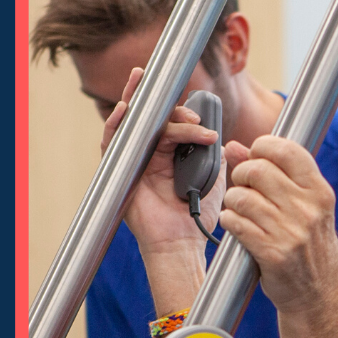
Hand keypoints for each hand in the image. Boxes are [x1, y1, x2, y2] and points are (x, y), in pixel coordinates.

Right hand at [103, 67, 226, 258]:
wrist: (181, 241)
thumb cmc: (196, 215)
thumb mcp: (214, 180)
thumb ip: (217, 158)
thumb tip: (225, 140)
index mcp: (171, 152)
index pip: (171, 120)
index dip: (179, 108)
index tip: (197, 106)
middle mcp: (150, 153)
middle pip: (150, 117)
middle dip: (167, 105)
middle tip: (190, 114)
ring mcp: (134, 160)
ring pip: (133, 123)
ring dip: (141, 104)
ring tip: (157, 97)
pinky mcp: (119, 170)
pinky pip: (112, 143)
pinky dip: (116, 124)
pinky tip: (125, 108)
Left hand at [220, 135, 337, 312]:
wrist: (319, 293)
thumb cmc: (309, 245)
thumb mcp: (304, 206)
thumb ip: (272, 173)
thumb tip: (234, 147)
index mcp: (320, 192)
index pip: (286, 150)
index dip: (262, 147)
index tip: (256, 158)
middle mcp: (309, 210)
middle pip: (257, 170)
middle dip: (241, 175)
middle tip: (244, 187)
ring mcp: (291, 232)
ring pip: (241, 196)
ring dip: (233, 201)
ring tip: (241, 210)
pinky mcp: (273, 253)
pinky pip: (236, 223)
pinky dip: (230, 221)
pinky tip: (238, 226)